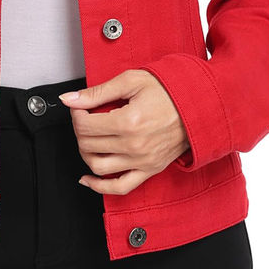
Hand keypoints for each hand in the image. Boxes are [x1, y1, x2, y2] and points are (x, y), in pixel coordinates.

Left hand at [59, 69, 190, 193]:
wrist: (200, 105)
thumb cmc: (170, 90)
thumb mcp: (132, 81)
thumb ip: (98, 92)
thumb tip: (69, 99)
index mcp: (129, 122)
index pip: (85, 126)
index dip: (76, 114)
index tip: (80, 107)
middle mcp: (134, 145)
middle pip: (88, 145)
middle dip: (80, 130)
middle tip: (85, 118)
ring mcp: (142, 161)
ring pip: (98, 167)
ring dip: (86, 154)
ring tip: (89, 140)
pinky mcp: (150, 170)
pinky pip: (120, 187)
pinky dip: (99, 187)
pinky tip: (88, 179)